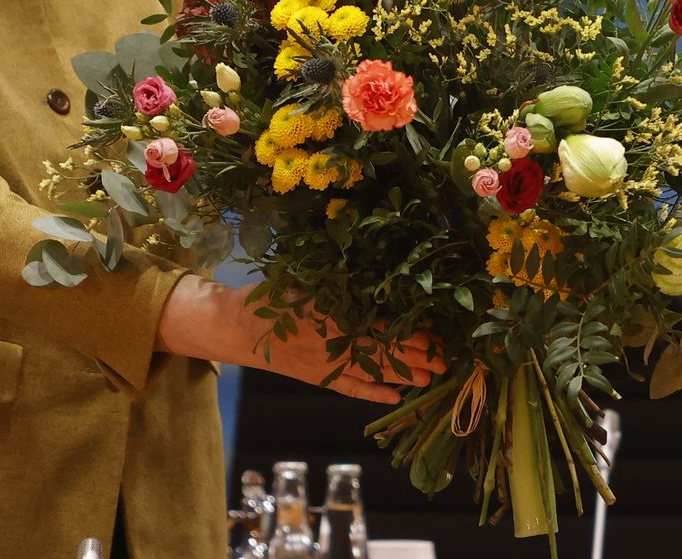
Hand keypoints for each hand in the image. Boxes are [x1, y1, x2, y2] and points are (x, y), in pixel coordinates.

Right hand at [156, 276, 444, 402]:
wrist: (236, 326)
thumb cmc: (273, 296)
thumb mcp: (308, 283)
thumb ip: (341, 287)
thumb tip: (382, 284)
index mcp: (332, 314)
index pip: (381, 326)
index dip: (410, 332)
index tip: (436, 332)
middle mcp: (332, 342)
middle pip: (383, 350)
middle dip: (416, 356)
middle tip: (445, 359)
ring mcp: (325, 364)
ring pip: (372, 371)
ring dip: (403, 375)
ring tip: (431, 379)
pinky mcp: (317, 378)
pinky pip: (349, 389)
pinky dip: (373, 394)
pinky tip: (395, 398)